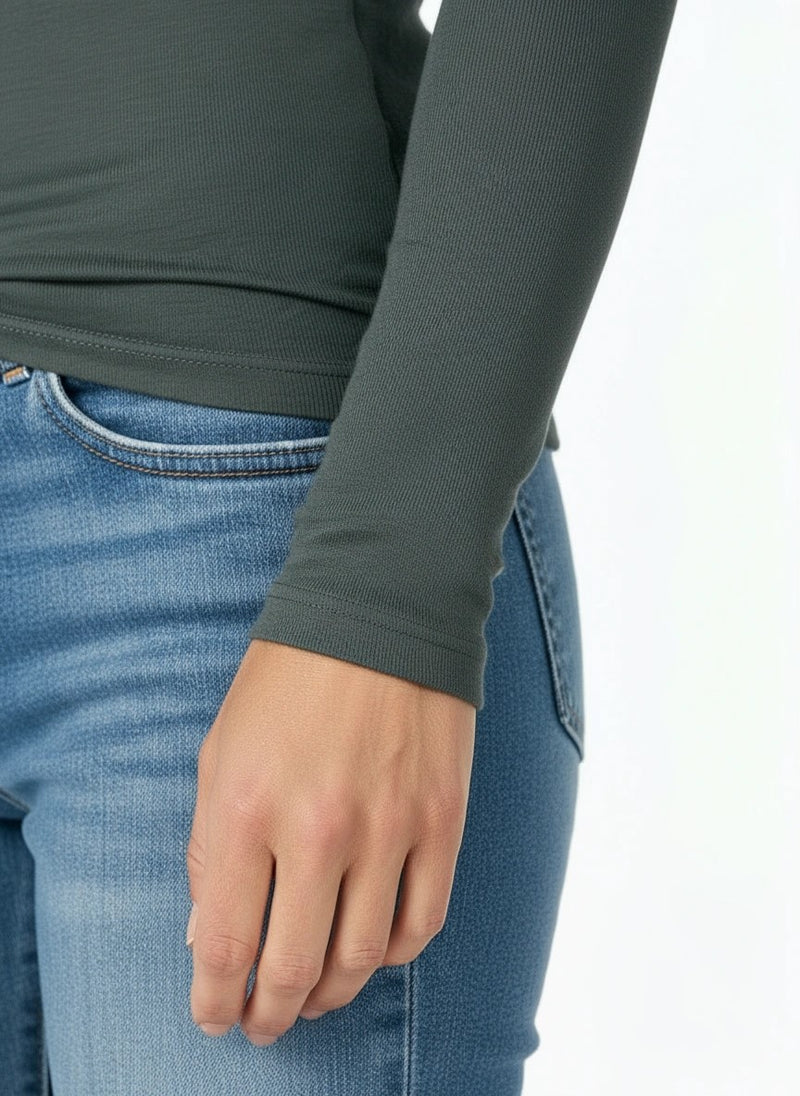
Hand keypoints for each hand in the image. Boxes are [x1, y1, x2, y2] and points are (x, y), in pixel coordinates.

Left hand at [185, 637, 475, 1045]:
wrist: (381, 611)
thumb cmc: (289, 678)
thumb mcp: (220, 750)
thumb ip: (210, 847)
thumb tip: (212, 933)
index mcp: (245, 808)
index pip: (224, 944)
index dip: (216, 999)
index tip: (216, 1015)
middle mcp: (316, 830)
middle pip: (294, 969)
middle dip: (270, 1014)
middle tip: (263, 1023)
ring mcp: (387, 829)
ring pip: (360, 959)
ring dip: (330, 994)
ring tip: (314, 998)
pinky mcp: (441, 821)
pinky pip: (421, 923)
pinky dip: (391, 955)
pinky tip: (370, 950)